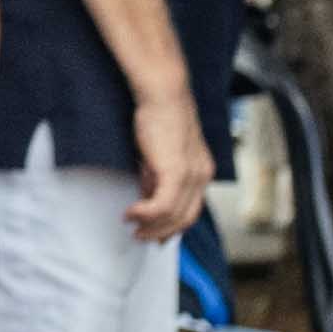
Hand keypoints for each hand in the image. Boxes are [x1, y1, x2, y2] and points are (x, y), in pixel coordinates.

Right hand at [124, 81, 209, 241]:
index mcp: (202, 171)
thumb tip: (147, 196)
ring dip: (150, 226)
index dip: (174, 227)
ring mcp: (191, 175)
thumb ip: (157, 176)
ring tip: (132, 225)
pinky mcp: (176, 171)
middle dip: (161, 232)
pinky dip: (145, 213)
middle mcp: (202, 176)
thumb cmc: (159, 116)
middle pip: (185, 218)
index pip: (192, 209)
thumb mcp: (160, 154)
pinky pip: (162, 205)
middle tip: (141, 236)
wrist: (163, 95)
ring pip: (174, 216)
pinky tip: (131, 212)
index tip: (157, 235)